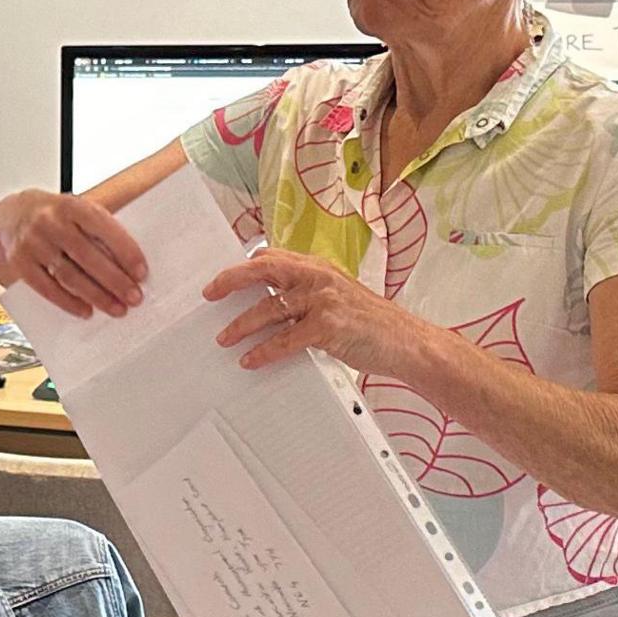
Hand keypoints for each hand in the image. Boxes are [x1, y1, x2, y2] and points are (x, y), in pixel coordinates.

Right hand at [0, 189, 146, 318]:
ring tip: (116, 308)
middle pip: (88, 256)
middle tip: (134, 298)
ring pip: (69, 275)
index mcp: (71, 206)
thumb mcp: (77, 211)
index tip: (141, 273)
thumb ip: (99, 232)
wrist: (12, 214)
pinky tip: (86, 310)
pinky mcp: (20, 263)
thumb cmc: (54, 216)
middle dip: (115, 280)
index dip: (125, 252)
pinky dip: (69, 302)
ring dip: (96, 296)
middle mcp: (50, 223)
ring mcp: (33, 243)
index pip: (103, 228)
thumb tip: (129, 266)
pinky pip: (47, 288)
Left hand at [207, 247, 427, 376]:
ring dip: (242, 325)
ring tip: (223, 338)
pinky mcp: (327, 326)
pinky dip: (264, 351)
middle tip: (210, 294)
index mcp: (319, 268)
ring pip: (269, 308)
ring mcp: (323, 300)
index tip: (224, 278)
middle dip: (232, 280)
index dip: (245, 265)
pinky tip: (250, 359)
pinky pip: (284, 339)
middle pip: (264, 270)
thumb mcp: (339, 298)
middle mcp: (319, 277)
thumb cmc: (373, 324)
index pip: (274, 257)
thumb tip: (272, 307)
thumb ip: (309, 296)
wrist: (407, 342)